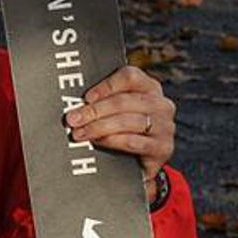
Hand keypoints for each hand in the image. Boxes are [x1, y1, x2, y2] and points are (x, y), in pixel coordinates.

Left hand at [65, 65, 175, 197]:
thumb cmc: (124, 128)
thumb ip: (103, 100)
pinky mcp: (162, 147)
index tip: (86, 97)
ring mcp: (165, 126)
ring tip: (79, 133)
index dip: (106, 86)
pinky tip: (98, 141)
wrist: (142, 160)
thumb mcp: (116, 110)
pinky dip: (112, 141)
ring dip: (98, 127)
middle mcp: (161, 104)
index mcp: (149, 87)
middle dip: (93, 111)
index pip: (130, 76)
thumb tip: (75, 102)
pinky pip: (133, 141)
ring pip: (127, 121)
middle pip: (124, 101)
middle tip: (73, 119)